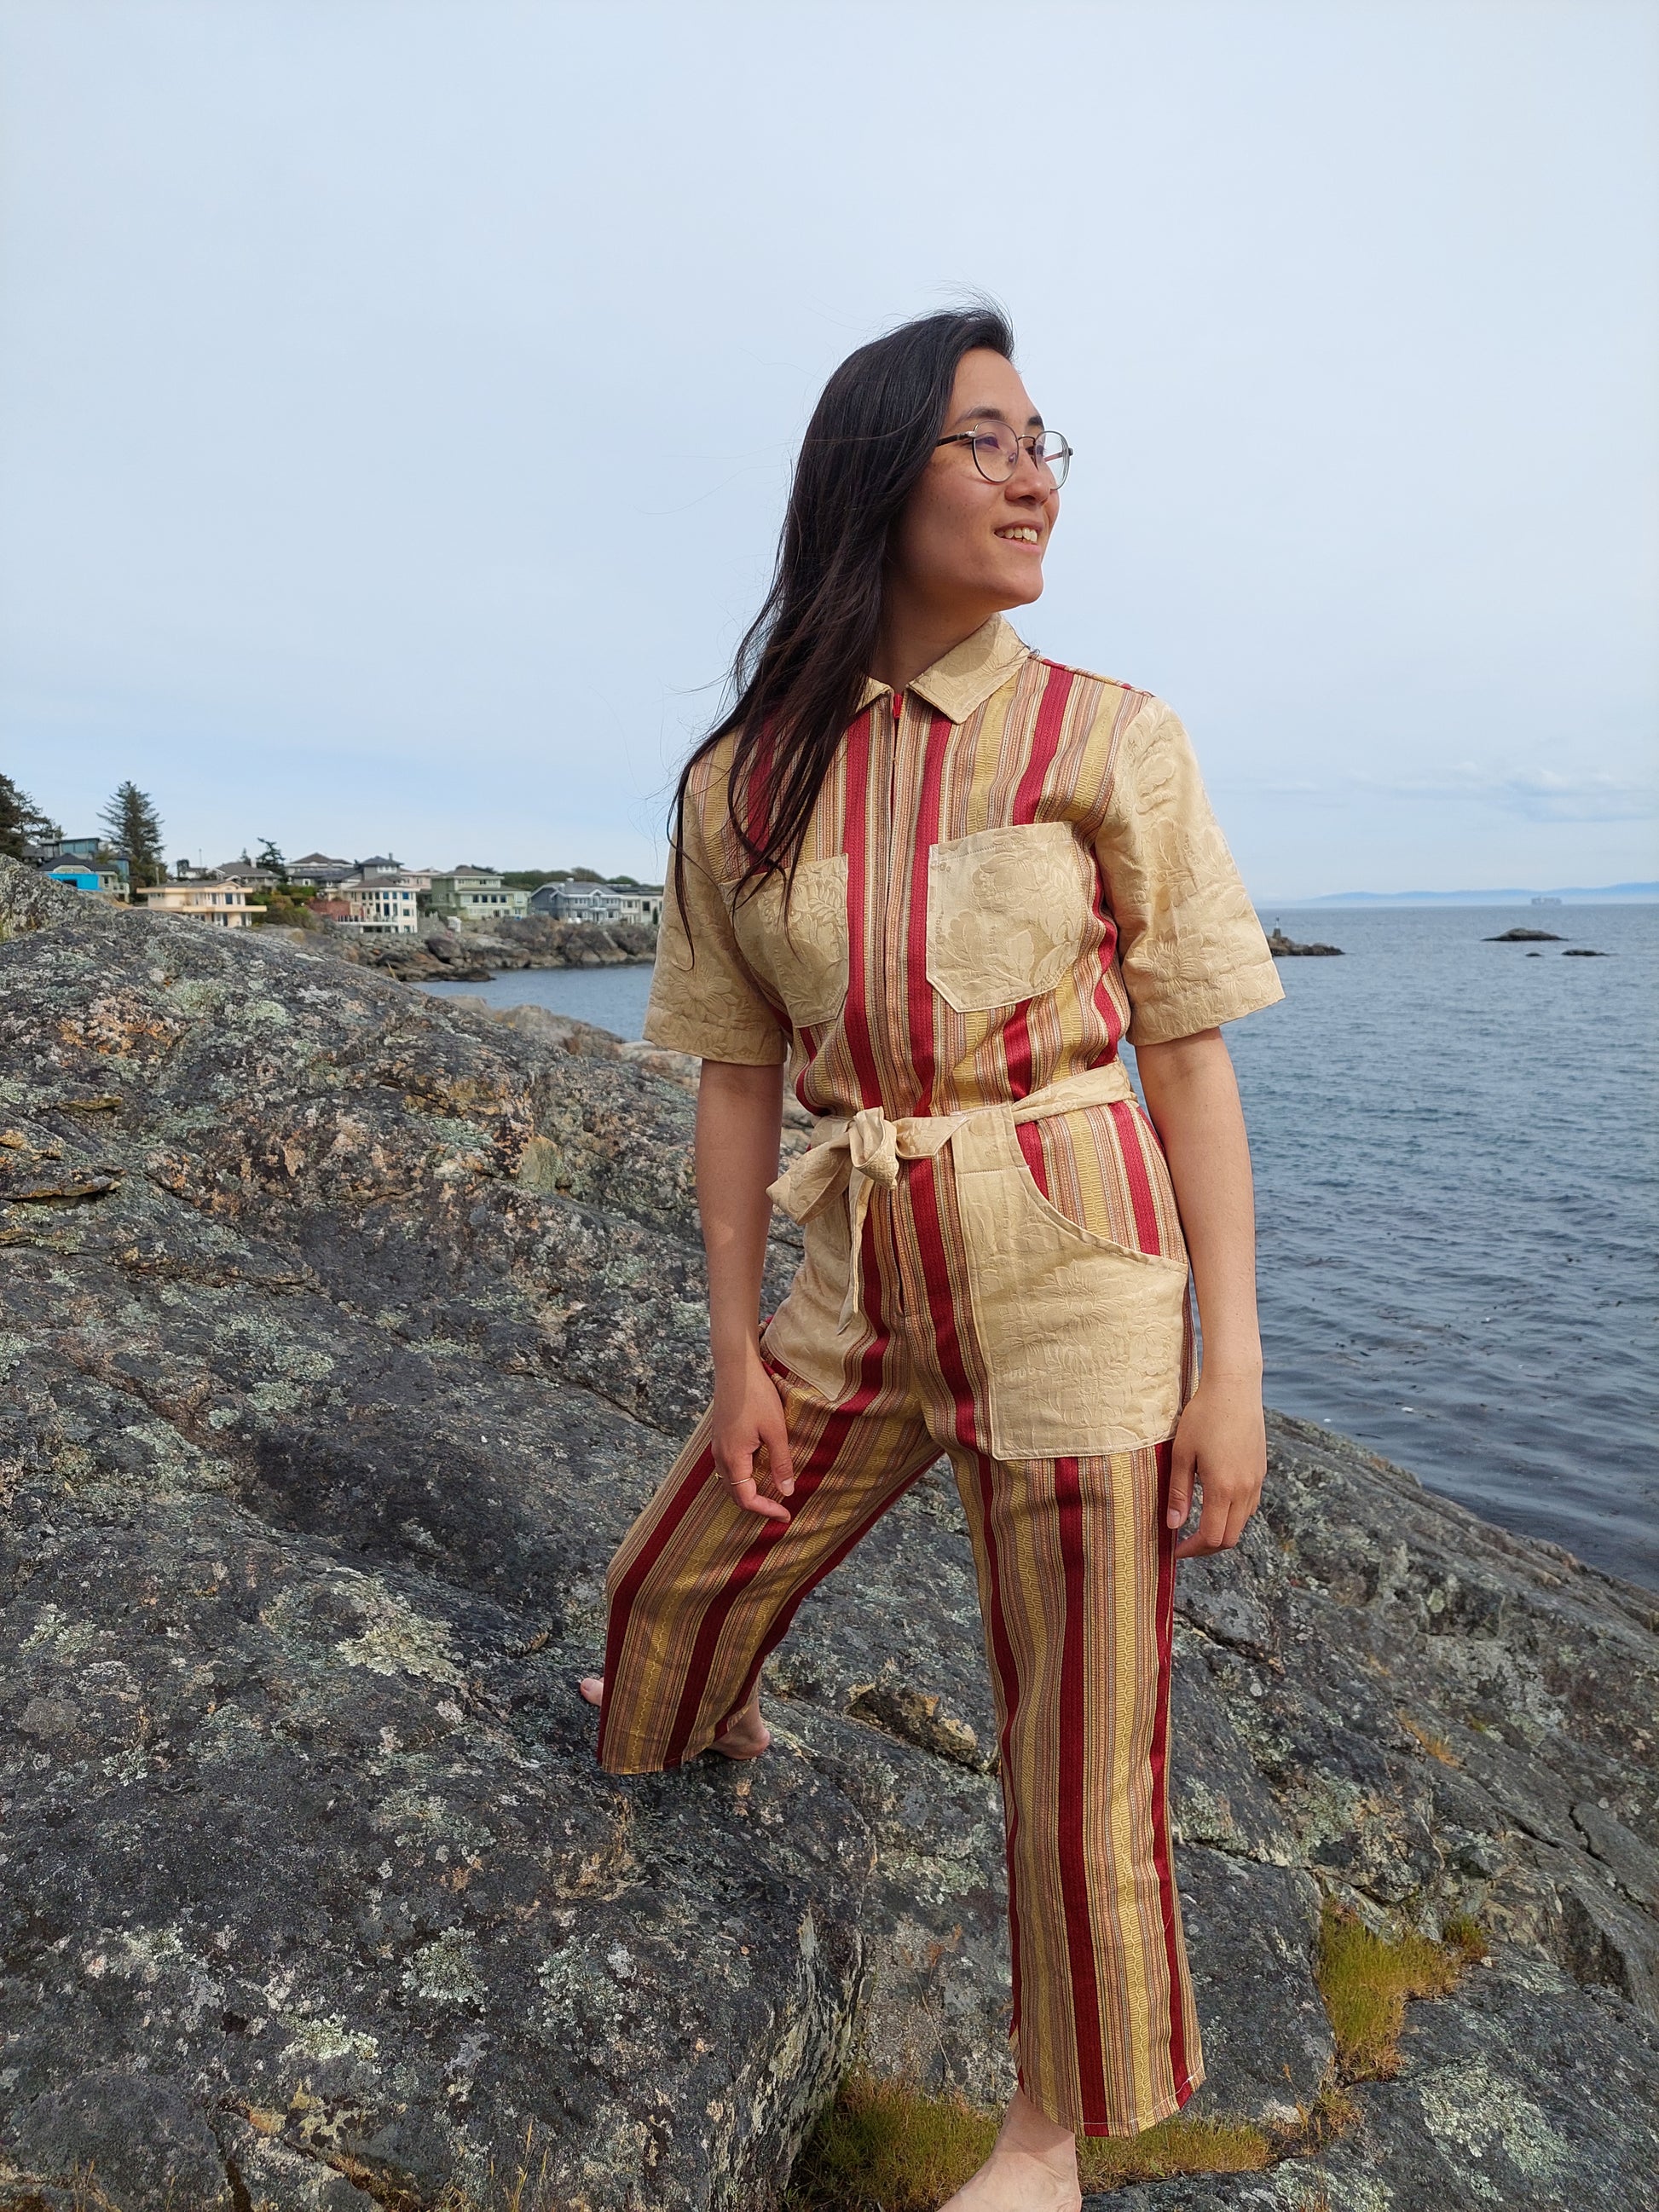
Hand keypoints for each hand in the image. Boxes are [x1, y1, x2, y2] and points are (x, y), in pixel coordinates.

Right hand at [711, 1347, 795, 1522]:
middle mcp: (720, 1456)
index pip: (746, 1499)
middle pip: (735, 1494)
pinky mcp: (720, 1437)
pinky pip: (729, 1466)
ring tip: (772, 1492)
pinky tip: (760, 1469)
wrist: (735, 1368)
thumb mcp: (776, 1430)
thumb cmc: (757, 1396)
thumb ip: (781, 1462)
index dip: (766, 1510)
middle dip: (758, 1505)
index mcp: (733, 1458)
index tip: (786, 1514)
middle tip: (781, 1508)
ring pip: (731, 1481)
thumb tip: (786, 1491)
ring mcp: (718, 1446)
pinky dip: (744, 1477)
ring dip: (750, 1491)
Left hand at [1167, 1373, 1265, 1558]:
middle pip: (1230, 1537)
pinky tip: (1215, 1503)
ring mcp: (1256, 1481)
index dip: (1192, 1550)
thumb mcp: (1182, 1454)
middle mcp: (1245, 1490)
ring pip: (1242, 1522)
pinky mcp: (1261, 1470)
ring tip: (1197, 1525)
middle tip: (1184, 1544)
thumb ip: (1178, 1492)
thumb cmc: (1203, 1417)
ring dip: (1221, 1531)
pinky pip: (1249, 1505)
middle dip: (1206, 1547)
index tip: (1175, 1550)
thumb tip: (1173, 1526)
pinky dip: (1233, 1514)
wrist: (1235, 1388)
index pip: (1212, 1537)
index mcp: (1223, 1489)